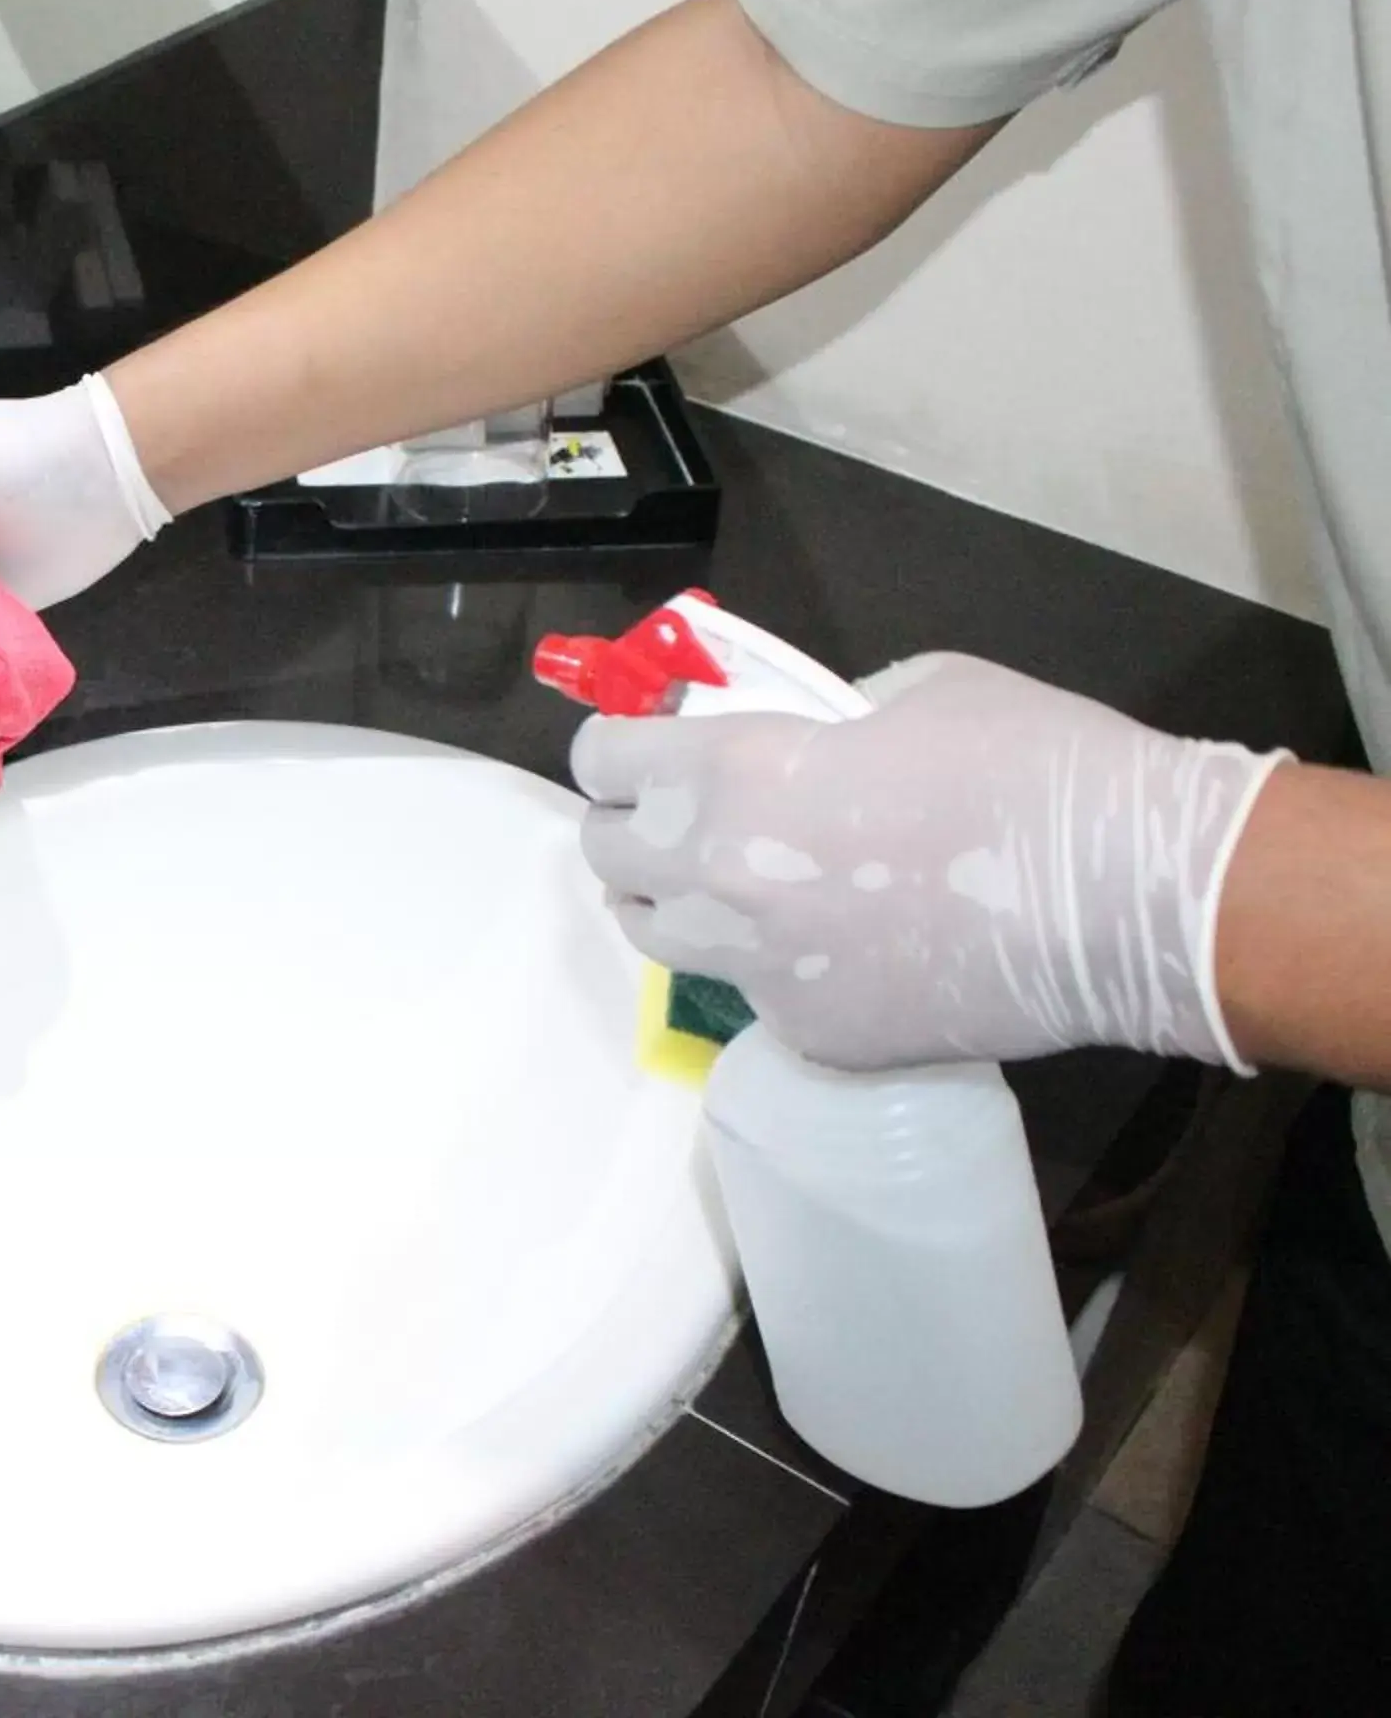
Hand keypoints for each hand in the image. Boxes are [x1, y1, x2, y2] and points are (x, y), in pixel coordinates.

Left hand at [573, 653, 1287, 1069]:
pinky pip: (755, 995)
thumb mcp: (912, 694)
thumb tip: (795, 739)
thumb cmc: (1032, 767)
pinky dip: (776, 967)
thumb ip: (823, 719)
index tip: (646, 744)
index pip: (601, 760)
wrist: (1128, 898)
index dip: (620, 747)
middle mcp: (717, 877)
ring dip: (678, 902)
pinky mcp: (811, 1036)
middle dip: (633, 827)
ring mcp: (758, 970)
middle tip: (683, 815)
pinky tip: (840, 945)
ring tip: (740, 883)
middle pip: (608, 857)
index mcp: (729, 773)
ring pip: (659, 937)